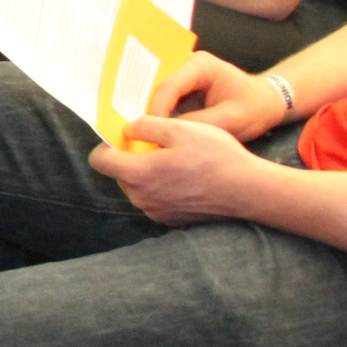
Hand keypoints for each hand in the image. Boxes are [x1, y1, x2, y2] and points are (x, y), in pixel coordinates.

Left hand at [88, 115, 265, 223]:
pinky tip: (184, 177)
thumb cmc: (214, 156)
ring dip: (147, 173)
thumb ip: (145, 126)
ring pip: (137, 187)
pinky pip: (154, 199)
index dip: (106, 146)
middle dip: (131, 159)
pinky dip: (162, 188)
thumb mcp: (179, 129)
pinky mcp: (170, 219)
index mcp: (137, 174)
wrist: (247, 190)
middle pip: (119, 174)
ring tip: (175, 161)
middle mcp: (141, 198)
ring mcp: (155, 211)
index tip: (123, 138)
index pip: (99, 161)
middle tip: (157, 146)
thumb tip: (127, 130)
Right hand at [144, 51, 286, 137]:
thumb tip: (166, 132)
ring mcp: (182, 76)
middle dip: (145, 109)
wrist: (266, 105)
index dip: (156, 109)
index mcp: (201, 65)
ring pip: (155, 94)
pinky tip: (150, 133)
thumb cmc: (255, 108)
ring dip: (148, 113)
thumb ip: (200, 124)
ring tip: (140, 134)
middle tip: (136, 134)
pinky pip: (163, 102)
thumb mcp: (233, 120)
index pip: (169, 85)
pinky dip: (157, 116)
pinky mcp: (181, 90)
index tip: (150, 133)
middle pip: (156, 86)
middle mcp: (187, 65)